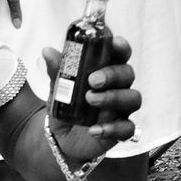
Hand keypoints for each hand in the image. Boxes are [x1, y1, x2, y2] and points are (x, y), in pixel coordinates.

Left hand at [39, 36, 141, 166]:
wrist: (62, 139)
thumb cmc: (67, 107)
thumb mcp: (59, 88)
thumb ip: (57, 71)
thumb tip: (47, 51)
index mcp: (106, 71)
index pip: (120, 54)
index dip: (121, 47)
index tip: (115, 42)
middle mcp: (118, 87)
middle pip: (128, 74)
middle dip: (113, 74)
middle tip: (93, 80)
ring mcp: (122, 109)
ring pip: (133, 98)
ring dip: (113, 97)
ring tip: (90, 99)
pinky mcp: (121, 130)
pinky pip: (127, 128)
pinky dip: (112, 128)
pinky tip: (94, 130)